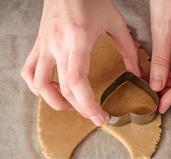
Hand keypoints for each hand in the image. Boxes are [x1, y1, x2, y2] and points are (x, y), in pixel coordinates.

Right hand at [21, 0, 140, 125]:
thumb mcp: (115, 22)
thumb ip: (128, 49)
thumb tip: (136, 72)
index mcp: (78, 41)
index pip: (77, 84)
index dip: (88, 106)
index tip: (101, 118)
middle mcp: (56, 46)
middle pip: (63, 90)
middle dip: (80, 109)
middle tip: (95, 116)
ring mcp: (44, 45)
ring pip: (39, 84)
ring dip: (55, 101)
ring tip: (72, 106)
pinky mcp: (39, 43)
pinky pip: (29, 70)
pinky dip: (37, 85)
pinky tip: (50, 88)